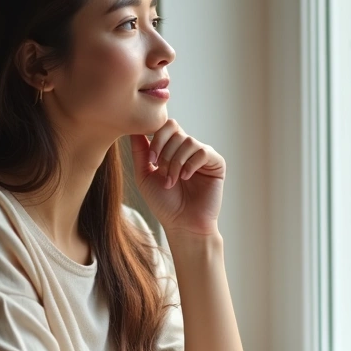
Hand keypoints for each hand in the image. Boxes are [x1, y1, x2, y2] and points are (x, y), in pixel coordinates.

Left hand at [130, 119, 224, 235]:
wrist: (182, 224)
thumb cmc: (164, 203)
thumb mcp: (144, 176)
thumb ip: (140, 152)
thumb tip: (134, 129)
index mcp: (172, 149)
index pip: (166, 126)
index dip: (157, 138)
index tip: (151, 160)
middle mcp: (188, 149)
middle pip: (175, 130)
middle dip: (165, 152)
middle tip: (162, 173)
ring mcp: (203, 155)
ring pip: (188, 141)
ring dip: (176, 162)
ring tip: (172, 181)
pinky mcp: (216, 164)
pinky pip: (203, 152)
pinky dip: (191, 165)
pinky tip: (186, 178)